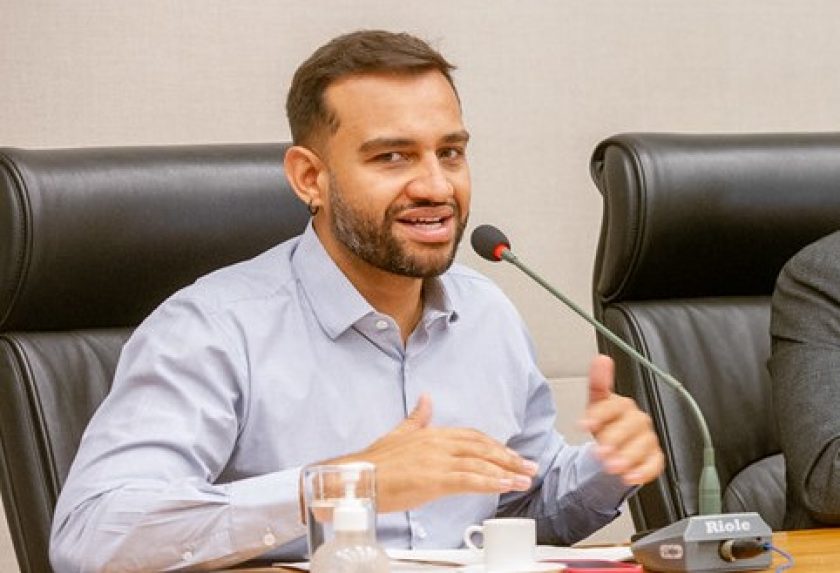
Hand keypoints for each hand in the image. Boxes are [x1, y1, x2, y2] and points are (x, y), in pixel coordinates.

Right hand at [313, 395, 538, 512]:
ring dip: (506, 471)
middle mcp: (437, 443)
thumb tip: (426, 399)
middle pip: (482, 447)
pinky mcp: (434, 479)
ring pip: (480, 463)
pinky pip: (469, 480)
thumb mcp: (398, 434)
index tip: (510, 454)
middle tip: (529, 466)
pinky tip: (505, 486)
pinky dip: (491, 482)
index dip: (494, 445)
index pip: (471, 436)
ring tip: (524, 479)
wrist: (355, 478)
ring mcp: (437, 460)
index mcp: (431, 433)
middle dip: (508, 457)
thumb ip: (416, 418)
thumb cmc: (373, 463)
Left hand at [580, 354, 664, 485]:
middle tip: (600, 451)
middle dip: (614, 439)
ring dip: (627, 457)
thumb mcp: (596, 404)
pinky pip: (654, 463)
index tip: (584, 425)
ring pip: (642, 446)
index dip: (599, 415)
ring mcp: (647, 439)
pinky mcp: (654, 457)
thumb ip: (597, 383)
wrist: (614, 447)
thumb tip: (602, 359)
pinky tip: (630, 476)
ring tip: (612, 467)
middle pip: (630, 427)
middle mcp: (637, 420)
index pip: (614, 406)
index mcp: (622, 405)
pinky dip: (643, 471)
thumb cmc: (606, 423)